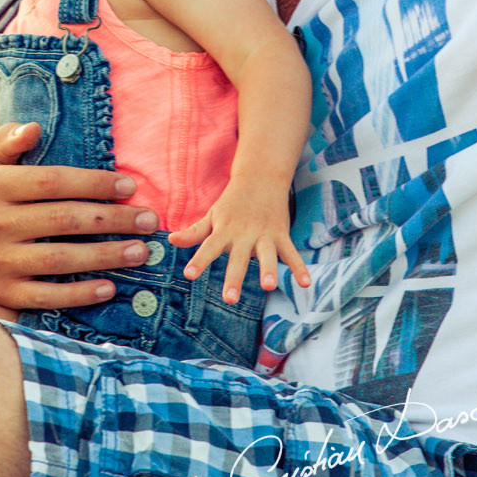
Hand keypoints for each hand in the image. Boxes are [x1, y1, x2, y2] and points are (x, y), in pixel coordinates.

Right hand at [0, 122, 159, 310]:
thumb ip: (6, 139)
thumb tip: (34, 128)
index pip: (52, 181)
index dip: (93, 183)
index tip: (129, 185)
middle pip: (63, 219)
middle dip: (112, 219)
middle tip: (148, 220)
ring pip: (59, 258)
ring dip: (105, 256)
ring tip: (140, 251)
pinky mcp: (2, 293)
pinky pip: (46, 296)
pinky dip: (79, 294)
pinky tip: (110, 286)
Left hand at [169, 183, 309, 303]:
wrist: (260, 178)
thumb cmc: (232, 203)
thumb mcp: (212, 216)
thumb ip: (194, 232)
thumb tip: (170, 241)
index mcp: (224, 230)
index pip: (208, 247)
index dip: (199, 260)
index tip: (189, 275)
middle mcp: (244, 234)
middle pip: (238, 258)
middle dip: (235, 277)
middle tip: (230, 298)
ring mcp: (264, 235)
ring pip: (267, 254)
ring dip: (267, 269)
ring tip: (268, 286)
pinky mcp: (281, 235)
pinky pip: (291, 253)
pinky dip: (299, 267)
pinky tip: (305, 283)